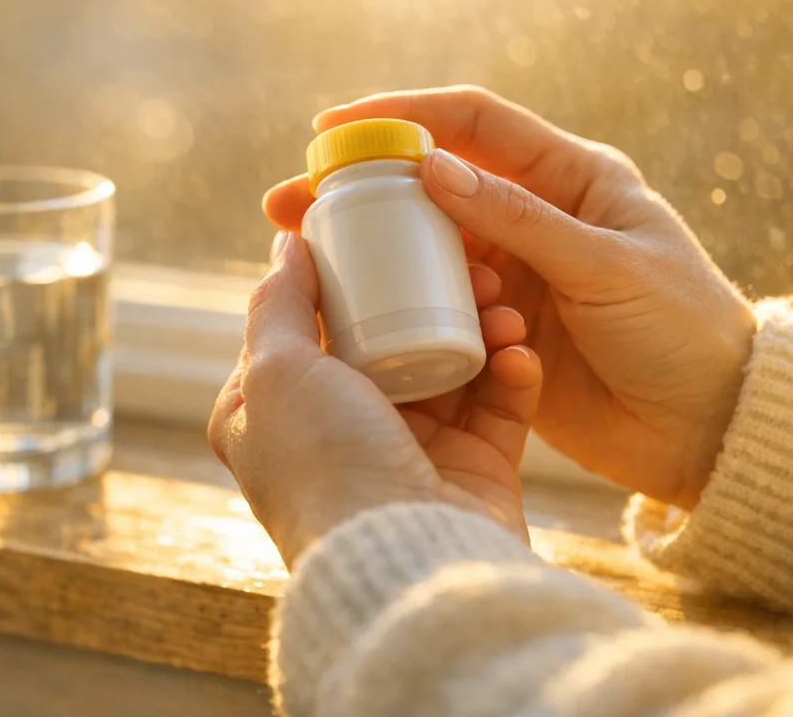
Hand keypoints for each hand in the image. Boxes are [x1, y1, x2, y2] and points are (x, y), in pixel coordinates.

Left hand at [209, 231, 542, 566]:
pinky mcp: (470, 475)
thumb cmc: (326, 465)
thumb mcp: (275, 371)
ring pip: (447, 367)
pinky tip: (520, 345)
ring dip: (479, 326)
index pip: (304, 330)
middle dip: (427, 295)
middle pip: (385, 339)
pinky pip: (497, 409)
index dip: (340, 281)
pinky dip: (512, 374)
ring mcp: (406, 455)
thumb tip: (285, 244)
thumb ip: (276, 304)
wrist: (407, 558)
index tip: (379, 235)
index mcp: (272, 418)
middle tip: (465, 260)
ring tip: (502, 300)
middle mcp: (335, 435)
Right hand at [263, 87, 755, 509]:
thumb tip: (430, 167)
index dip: (403, 114)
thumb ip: (520, 220)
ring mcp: (514, 276)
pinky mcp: (500, 333)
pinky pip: (436, 310)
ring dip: (371, 251)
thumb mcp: (606, 267)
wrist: (713, 431)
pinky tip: (358, 315)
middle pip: (430, 186)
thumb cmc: (684, 333)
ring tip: (307, 258)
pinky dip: (401, 309)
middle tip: (289, 201)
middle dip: (359, 188)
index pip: (474, 123)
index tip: (335, 127)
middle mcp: (534, 218)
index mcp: (572, 178)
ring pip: (424, 250)